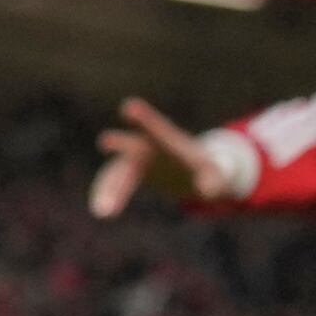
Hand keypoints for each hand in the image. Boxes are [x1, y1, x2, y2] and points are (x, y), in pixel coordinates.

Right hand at [90, 100, 223, 217]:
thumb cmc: (201, 169)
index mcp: (168, 141)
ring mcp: (131, 160)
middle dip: (119, 142)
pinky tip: (101, 210)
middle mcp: (144, 146)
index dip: (145, 119)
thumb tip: (206, 191)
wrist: (185, 168)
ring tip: (103, 209)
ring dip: (109, 188)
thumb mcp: (213, 175)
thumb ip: (211, 181)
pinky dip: (106, 194)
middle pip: (130, 144)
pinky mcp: (125, 173)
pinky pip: (113, 183)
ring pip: (117, 172)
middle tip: (105, 141)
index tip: (129, 106)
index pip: (158, 130)